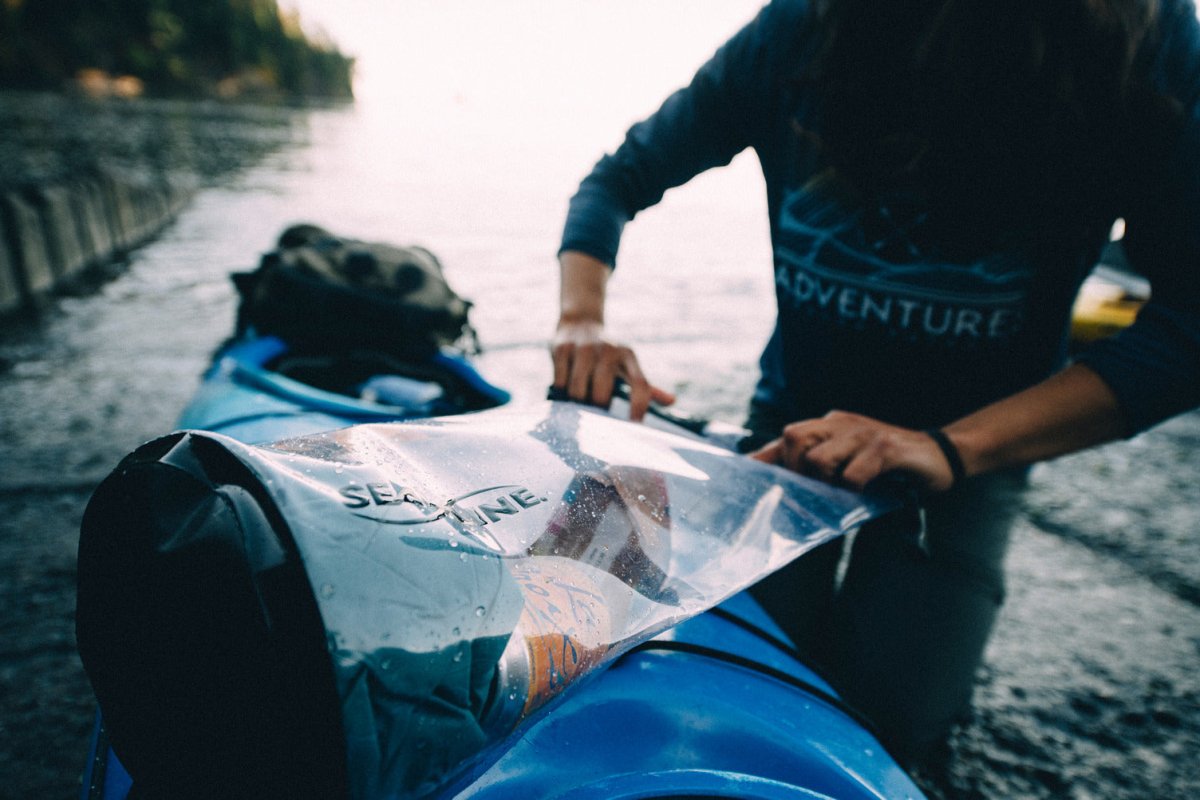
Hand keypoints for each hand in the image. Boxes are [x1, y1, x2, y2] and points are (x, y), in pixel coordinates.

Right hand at [550, 320, 674, 420]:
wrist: (580, 322)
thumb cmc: (608, 354)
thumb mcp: (628, 365)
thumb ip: (647, 386)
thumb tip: (672, 402)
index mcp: (629, 355)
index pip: (642, 385)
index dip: (639, 407)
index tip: (634, 426)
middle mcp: (609, 349)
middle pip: (603, 395)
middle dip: (597, 409)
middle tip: (594, 410)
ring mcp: (584, 348)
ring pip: (578, 392)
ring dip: (577, 402)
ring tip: (578, 398)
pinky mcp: (563, 348)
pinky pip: (560, 383)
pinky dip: (561, 391)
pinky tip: (564, 385)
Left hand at [750, 410, 956, 491]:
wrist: (942, 455)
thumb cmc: (890, 465)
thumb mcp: (851, 461)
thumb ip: (820, 469)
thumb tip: (781, 482)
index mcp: (830, 425)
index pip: (786, 436)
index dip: (762, 456)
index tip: (743, 473)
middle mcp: (841, 424)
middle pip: (793, 438)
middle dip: (795, 469)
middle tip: (814, 490)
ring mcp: (863, 433)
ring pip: (818, 459)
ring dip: (825, 483)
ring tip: (845, 490)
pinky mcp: (884, 448)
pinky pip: (853, 474)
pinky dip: (854, 489)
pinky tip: (867, 491)